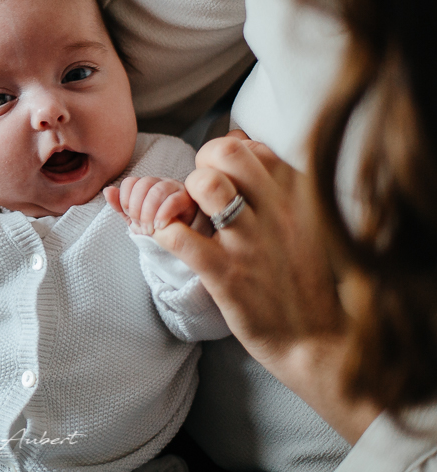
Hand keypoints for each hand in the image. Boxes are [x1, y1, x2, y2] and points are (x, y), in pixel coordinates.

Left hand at [103, 177, 198, 234]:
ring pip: (157, 191)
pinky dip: (163, 214)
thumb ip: (120, 206)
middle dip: (137, 208)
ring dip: (149, 212)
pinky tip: (160, 226)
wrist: (179, 238)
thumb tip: (107, 190)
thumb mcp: (135, 218)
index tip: (129, 216)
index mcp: (146, 185)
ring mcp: (175, 188)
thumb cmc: (156, 225)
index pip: (130, 182)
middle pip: (143, 184)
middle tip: (140, 226)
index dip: (126, 199)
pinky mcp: (188, 198)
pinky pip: (174, 200)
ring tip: (150, 229)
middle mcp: (160, 182)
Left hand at [152, 131, 379, 441]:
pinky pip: (180, 236)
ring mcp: (250, 243)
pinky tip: (169, 239)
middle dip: (201, 163)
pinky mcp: (227, 275)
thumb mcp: (305, 224)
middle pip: (227, 152)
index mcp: (297, 198)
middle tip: (197, 192)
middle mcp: (277, 212)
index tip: (220, 177)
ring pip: (205, 185)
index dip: (224, 155)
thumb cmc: (302, 282)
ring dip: (184, 193)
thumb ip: (276, 184)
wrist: (318, 343)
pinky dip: (164, 231)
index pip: (252, 147)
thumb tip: (240, 138)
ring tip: (185, 215)